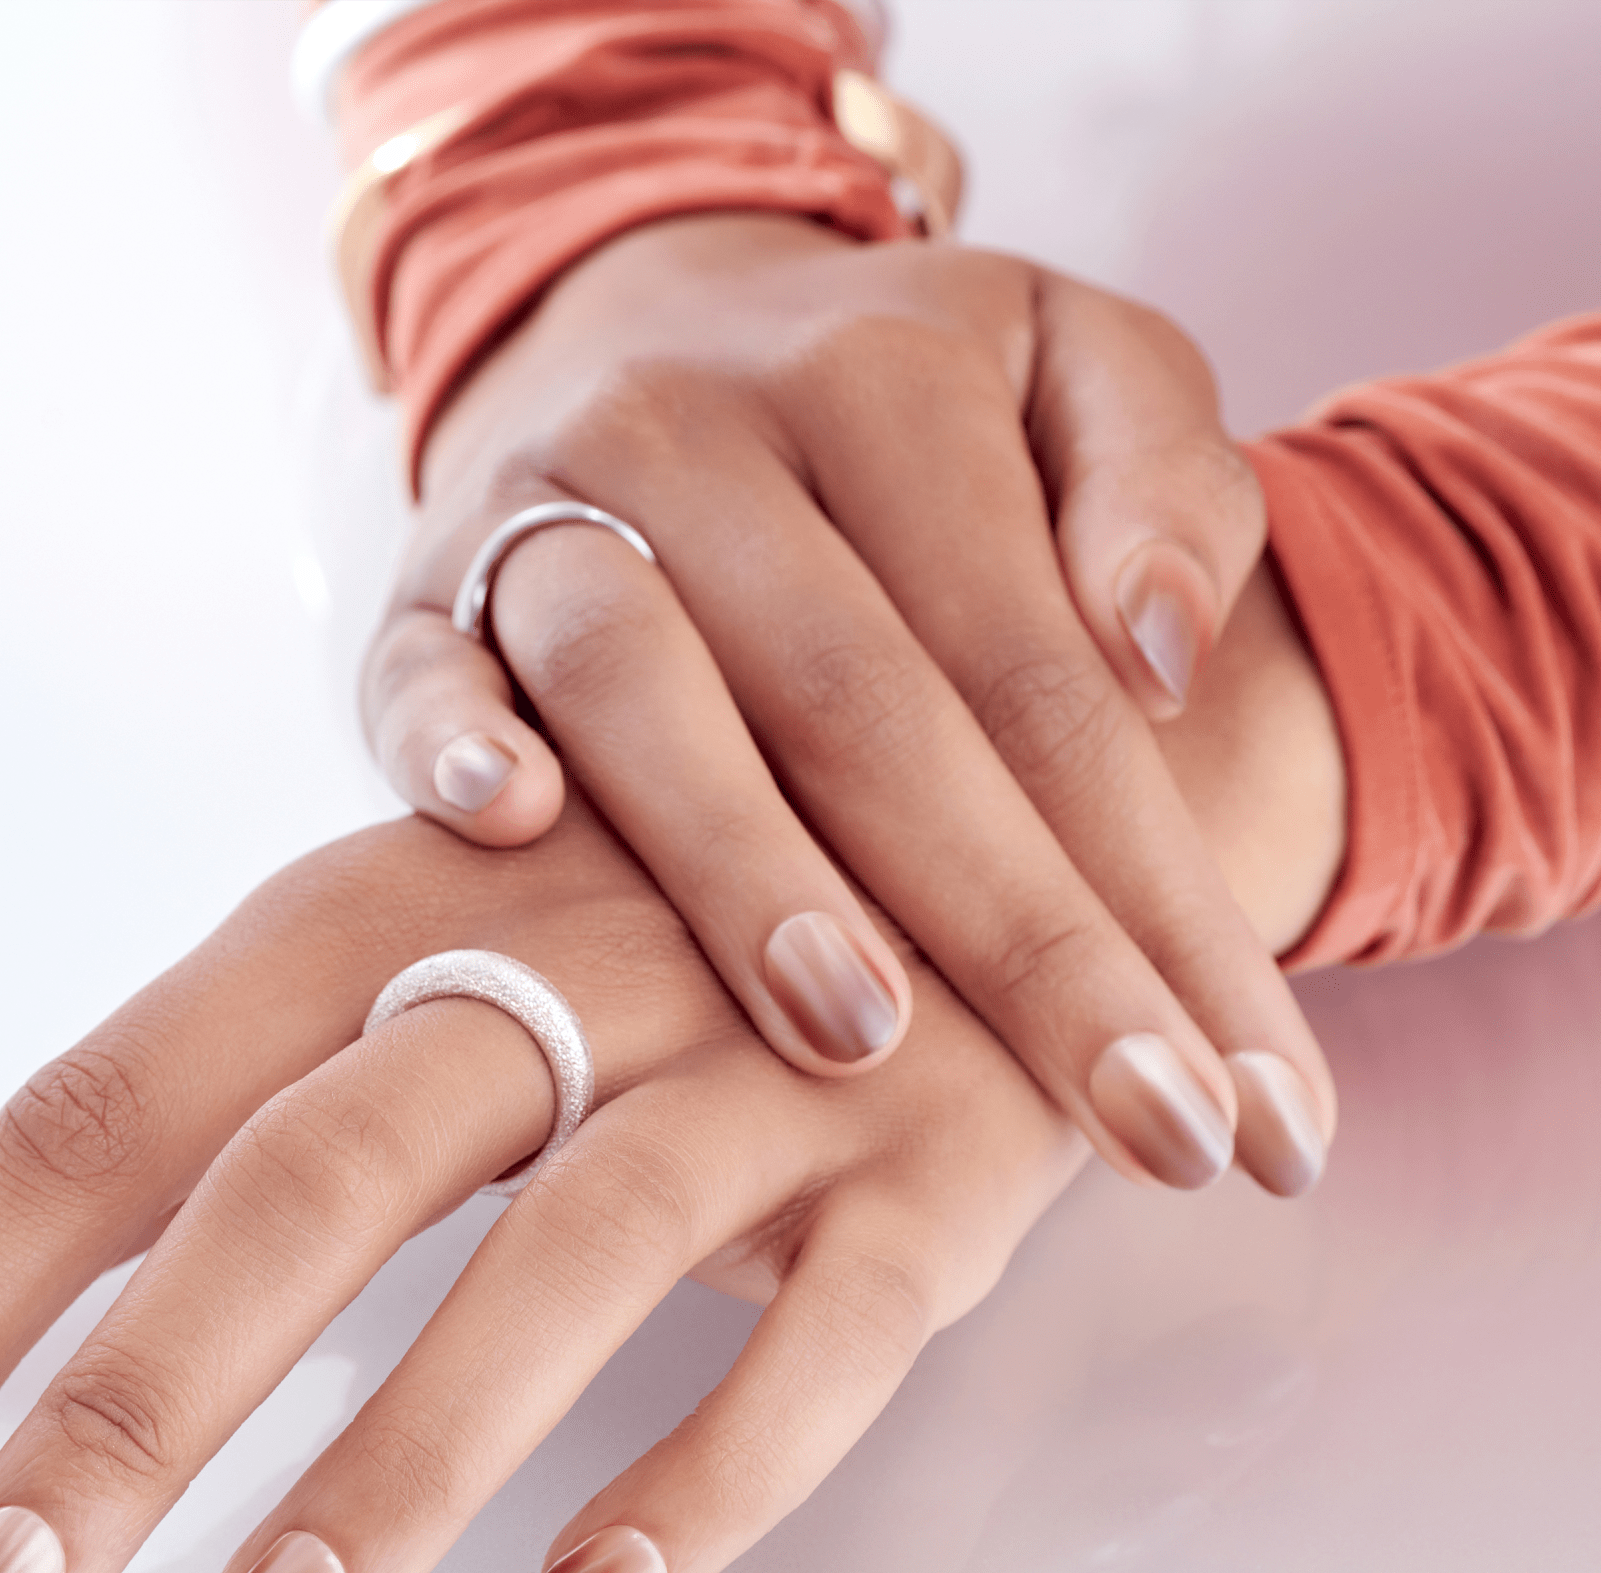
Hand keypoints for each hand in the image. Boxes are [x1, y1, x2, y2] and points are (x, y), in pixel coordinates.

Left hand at [0, 549, 1347, 1572]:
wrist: (1016, 794)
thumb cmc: (679, 890)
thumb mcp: (426, 932)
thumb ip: (186, 1074)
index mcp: (408, 899)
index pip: (119, 1097)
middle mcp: (570, 966)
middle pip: (305, 1173)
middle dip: (125, 1405)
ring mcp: (766, 1065)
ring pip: (565, 1256)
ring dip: (406, 1453)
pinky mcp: (938, 1165)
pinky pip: (832, 1336)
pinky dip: (713, 1466)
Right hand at [364, 218, 1333, 1194]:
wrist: (643, 325)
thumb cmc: (891, 404)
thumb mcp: (1071, 364)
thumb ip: (1158, 475)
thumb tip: (1167, 653)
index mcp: (891, 380)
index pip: (1048, 676)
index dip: (1164, 897)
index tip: (1262, 1109)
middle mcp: (710, 438)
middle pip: (872, 711)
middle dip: (1021, 946)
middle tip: (1148, 1138)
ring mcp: (551, 511)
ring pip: (644, 687)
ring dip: (744, 866)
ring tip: (860, 1036)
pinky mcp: (426, 596)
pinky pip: (419, 669)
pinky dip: (451, 742)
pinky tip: (509, 825)